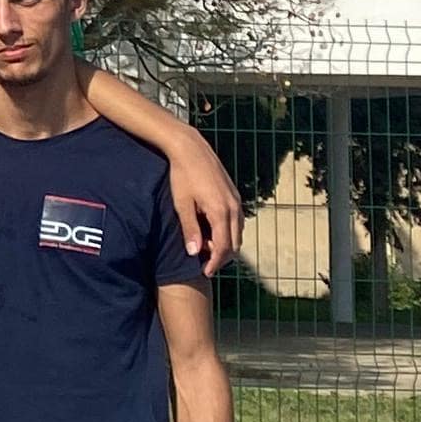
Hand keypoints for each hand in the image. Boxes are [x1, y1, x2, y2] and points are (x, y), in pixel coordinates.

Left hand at [164, 126, 242, 273]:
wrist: (190, 148)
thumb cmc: (182, 176)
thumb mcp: (182, 204)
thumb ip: (190, 229)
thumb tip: (194, 252)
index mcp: (220, 211)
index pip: (223, 247)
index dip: (215, 262)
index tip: (205, 272)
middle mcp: (233, 207)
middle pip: (235, 243)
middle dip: (222, 257)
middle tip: (204, 264)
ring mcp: (236, 200)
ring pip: (238, 232)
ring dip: (226, 244)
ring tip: (206, 248)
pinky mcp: (234, 195)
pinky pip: (237, 221)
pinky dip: (228, 232)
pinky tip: (212, 231)